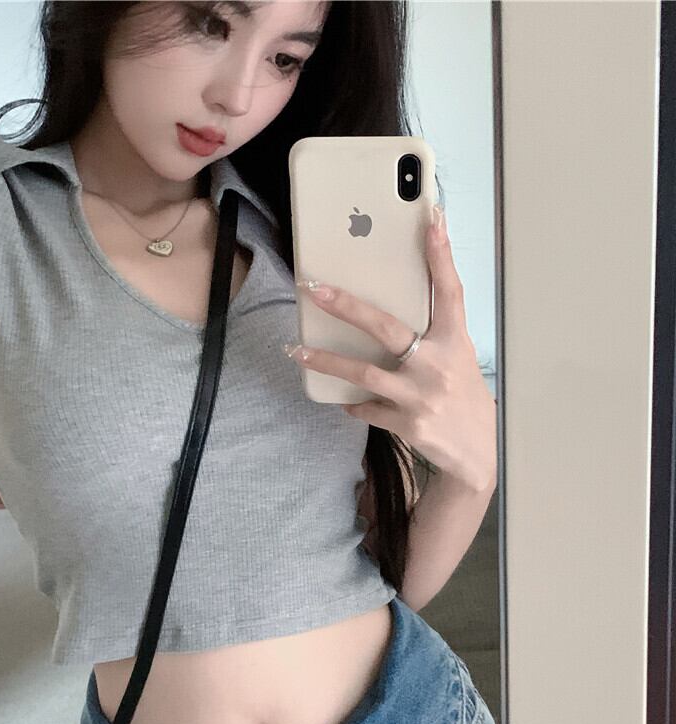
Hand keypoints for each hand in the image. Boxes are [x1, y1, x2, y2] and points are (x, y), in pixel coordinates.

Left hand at [284, 208, 496, 491]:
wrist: (476, 454)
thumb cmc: (463, 399)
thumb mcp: (458, 359)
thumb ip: (434, 334)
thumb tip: (395, 308)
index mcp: (454, 342)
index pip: (449, 290)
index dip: (441, 255)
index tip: (431, 219)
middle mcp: (437, 365)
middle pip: (386, 327)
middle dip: (347, 305)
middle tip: (315, 288)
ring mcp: (420, 396)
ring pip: (363, 373)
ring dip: (326, 361)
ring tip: (297, 350)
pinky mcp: (407, 423)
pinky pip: (367, 408)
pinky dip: (354, 403)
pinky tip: (344, 400)